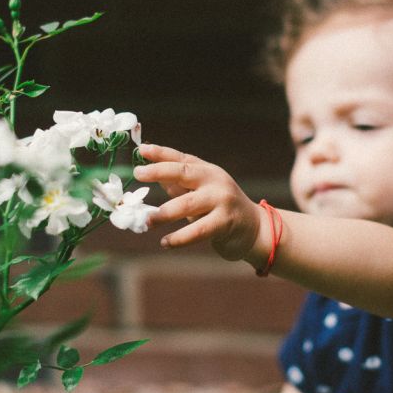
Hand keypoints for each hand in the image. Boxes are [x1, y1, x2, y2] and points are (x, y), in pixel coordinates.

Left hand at [133, 144, 263, 260]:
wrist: (255, 228)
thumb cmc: (220, 208)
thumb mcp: (200, 192)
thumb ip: (178, 184)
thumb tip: (149, 173)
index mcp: (207, 171)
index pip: (180, 158)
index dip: (160, 153)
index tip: (140, 150)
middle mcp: (215, 181)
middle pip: (184, 173)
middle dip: (159, 171)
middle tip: (138, 174)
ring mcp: (222, 200)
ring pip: (187, 204)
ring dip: (165, 213)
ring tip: (148, 221)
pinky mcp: (225, 222)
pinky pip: (198, 231)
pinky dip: (179, 238)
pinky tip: (166, 243)